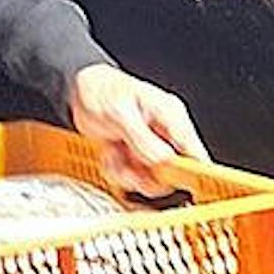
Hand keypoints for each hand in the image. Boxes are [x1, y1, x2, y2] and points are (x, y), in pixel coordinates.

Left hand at [67, 64, 206, 196]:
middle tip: (128, 162)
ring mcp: (151, 146)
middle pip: (173, 172)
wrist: (79, 90)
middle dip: (147, 175)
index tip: (176, 183)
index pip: (194, 151)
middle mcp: (165, 132)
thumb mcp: (119, 111)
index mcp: (170, 115)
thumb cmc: (100, 89)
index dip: (192, 172)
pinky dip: (118, 171)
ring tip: (114, 155)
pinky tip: (110, 154)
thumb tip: (163, 160)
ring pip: (152, 179)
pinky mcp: (136, 155)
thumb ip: (141, 137)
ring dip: (128, 174)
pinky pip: (133, 177)